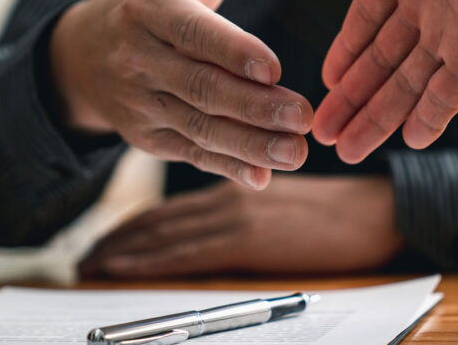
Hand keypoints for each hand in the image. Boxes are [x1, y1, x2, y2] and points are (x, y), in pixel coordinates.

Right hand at [50, 0, 312, 188]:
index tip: (274, 67)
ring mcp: (139, 102)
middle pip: (199, 86)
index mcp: (147, 6)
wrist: (80, 55)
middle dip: (253, 107)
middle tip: (304, 117)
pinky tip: (263, 177)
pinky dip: (225, 168)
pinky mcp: (146, 136)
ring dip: (247, 145)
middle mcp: (137, 57)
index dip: (230, 51)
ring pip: (197, 127)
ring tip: (296, 153)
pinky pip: (189, 154)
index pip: (192, 31)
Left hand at [78, 175, 402, 277]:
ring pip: (162, 236)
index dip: (131, 227)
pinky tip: (124, 267)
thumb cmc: (337, 214)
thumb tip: (213, 235)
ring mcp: (234, 218)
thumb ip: (244, 213)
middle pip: (156, 222)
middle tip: (82, 258)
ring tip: (90, 266)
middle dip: (115, 241)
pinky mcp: (247, 239)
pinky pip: (186, 252)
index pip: (168, 211)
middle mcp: (225, 199)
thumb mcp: (281, 206)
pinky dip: (149, 260)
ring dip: (121, 252)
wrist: (375, 211)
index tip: (103, 244)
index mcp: (232, 190)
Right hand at [240, 0, 457, 162]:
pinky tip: (406, 143)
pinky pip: (453, 93)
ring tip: (344, 151)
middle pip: (382, 59)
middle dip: (350, 97)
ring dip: (378, 116)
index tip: (322, 82)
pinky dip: (432, 118)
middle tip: (318, 133)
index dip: (345, 50)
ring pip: (410, 83)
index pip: (367, 17)